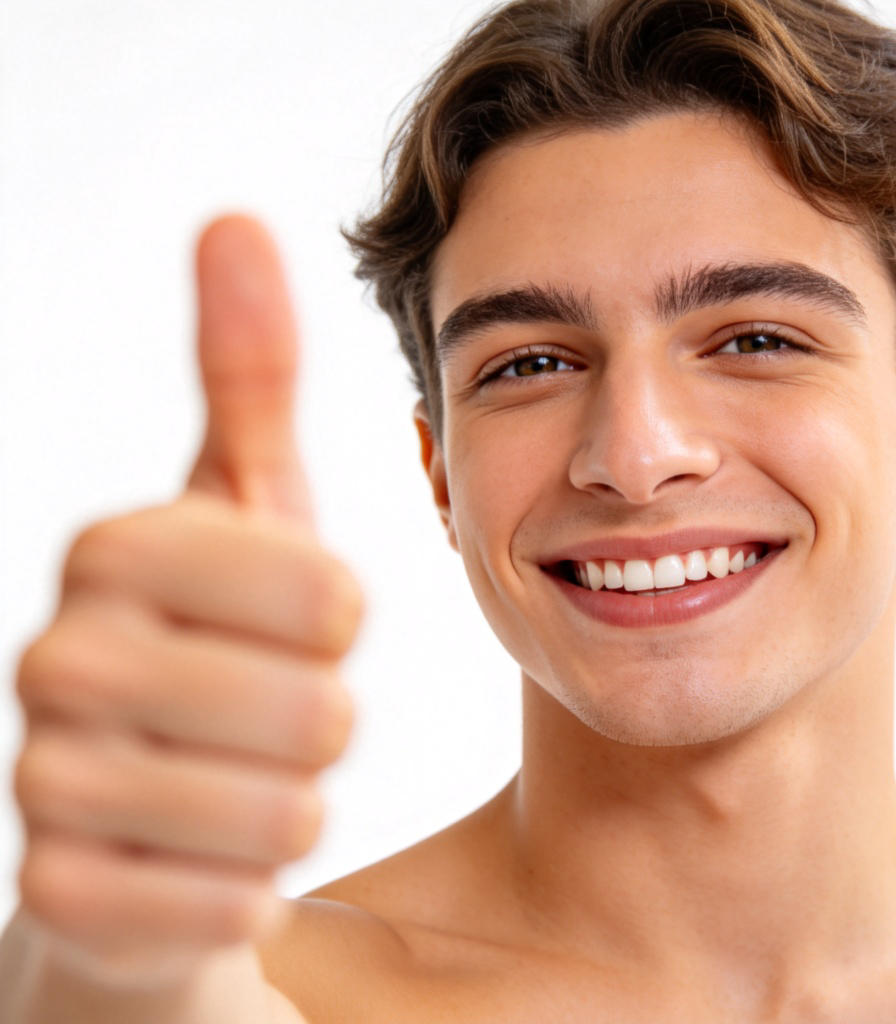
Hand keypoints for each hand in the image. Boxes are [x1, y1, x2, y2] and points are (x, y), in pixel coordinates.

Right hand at [13, 216, 359, 984]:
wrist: (153, 800)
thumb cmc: (225, 635)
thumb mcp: (247, 501)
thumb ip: (244, 370)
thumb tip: (236, 216)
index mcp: (118, 548)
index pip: (326, 594)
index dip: (344, 623)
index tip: (310, 624)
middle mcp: (58, 657)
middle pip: (315, 713)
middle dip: (325, 721)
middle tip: (278, 713)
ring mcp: (47, 784)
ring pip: (284, 816)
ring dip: (297, 803)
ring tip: (248, 779)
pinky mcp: (61, 897)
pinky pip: (228, 905)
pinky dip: (252, 885)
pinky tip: (212, 857)